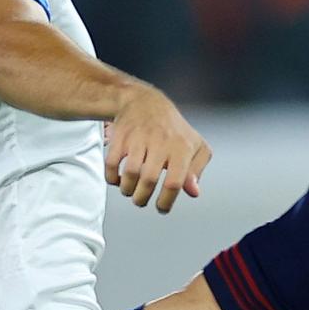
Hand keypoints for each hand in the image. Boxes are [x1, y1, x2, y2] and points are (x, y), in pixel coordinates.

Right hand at [103, 82, 210, 212]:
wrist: (145, 102)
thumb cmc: (174, 130)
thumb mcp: (195, 146)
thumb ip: (196, 171)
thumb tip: (193, 192)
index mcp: (181, 147)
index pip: (174, 182)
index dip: (166, 201)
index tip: (161, 207)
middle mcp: (160, 141)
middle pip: (148, 180)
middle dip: (142, 198)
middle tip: (141, 200)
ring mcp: (139, 138)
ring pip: (129, 173)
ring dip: (127, 189)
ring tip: (130, 191)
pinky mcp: (121, 137)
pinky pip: (111, 163)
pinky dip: (111, 177)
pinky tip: (118, 179)